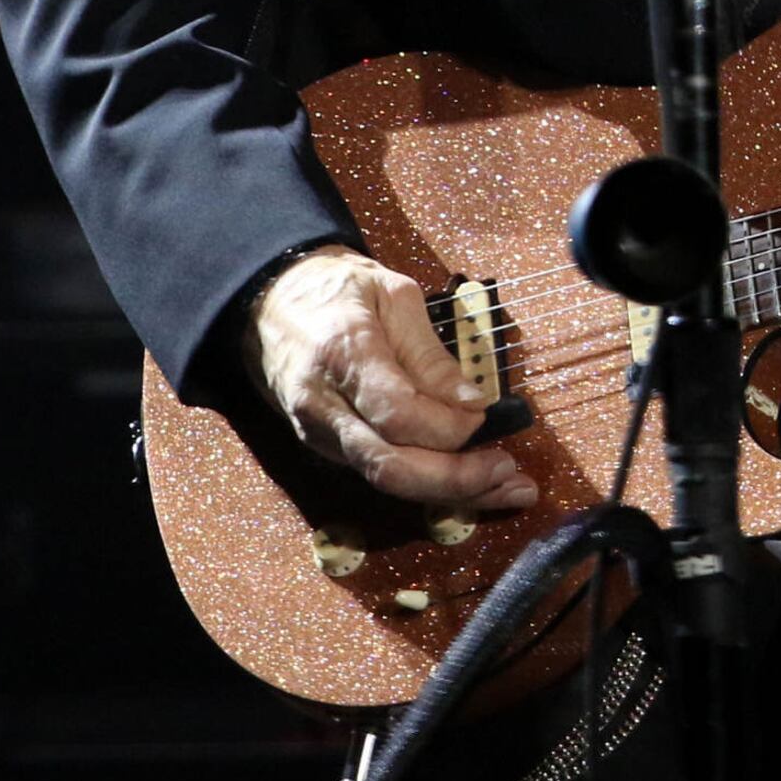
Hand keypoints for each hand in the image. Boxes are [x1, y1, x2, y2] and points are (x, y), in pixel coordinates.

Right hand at [254, 245, 537, 512]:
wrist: (270, 301)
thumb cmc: (339, 289)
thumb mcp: (394, 296)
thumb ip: (431, 354)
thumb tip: (474, 403)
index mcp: (341, 354)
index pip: (396, 413)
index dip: (447, 426)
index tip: (489, 417)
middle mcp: (323, 406)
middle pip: (389, 464)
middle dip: (454, 477)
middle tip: (509, 472)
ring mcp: (320, 432)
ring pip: (385, 479)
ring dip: (449, 491)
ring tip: (508, 488)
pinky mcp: (327, 446)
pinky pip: (380, 473)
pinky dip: (429, 484)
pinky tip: (473, 483)